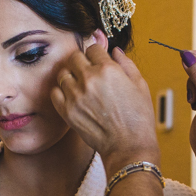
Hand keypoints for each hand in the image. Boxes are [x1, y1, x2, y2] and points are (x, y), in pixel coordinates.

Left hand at [51, 40, 160, 173]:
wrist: (128, 147)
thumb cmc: (138, 118)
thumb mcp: (140, 85)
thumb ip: (127, 63)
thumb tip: (115, 50)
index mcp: (108, 69)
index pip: (93, 48)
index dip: (97, 54)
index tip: (99, 61)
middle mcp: (89, 79)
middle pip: (74, 57)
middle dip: (82, 62)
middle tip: (89, 73)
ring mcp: (75, 96)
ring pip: (63, 74)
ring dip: (71, 77)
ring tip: (81, 86)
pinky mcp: (67, 111)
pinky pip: (55, 92)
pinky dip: (61, 92)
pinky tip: (72, 96)